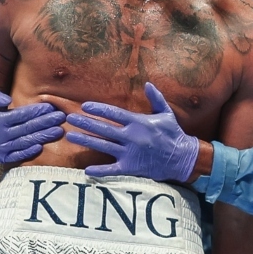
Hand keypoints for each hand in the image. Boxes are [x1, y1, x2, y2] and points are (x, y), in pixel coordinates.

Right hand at [0, 88, 63, 163]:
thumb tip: (9, 100)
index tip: (51, 108)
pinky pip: (16, 156)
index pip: (21, 116)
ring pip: (25, 143)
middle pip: (27, 130)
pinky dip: (29, 152)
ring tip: (58, 131)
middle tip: (62, 118)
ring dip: (43, 137)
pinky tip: (41, 147)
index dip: (37, 112)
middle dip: (46, 123)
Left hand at [65, 84, 199, 182]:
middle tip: (69, 119)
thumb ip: (156, 98)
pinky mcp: (131, 167)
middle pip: (103, 128)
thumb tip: (148, 83)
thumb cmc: (174, 135)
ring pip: (102, 146)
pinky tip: (87, 170)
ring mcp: (130, 153)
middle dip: (85, 123)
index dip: (97, 109)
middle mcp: (131, 136)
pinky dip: (99, 170)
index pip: (113, 113)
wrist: (183, 158)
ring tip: (70, 137)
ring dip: (85, 141)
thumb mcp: (166, 114)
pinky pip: (112, 169)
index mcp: (138, 122)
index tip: (84, 106)